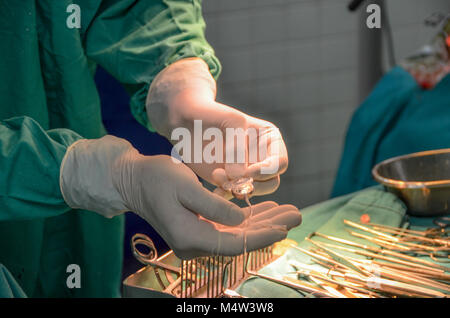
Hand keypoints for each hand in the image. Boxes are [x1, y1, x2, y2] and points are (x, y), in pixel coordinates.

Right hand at [60, 136, 300, 258]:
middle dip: (270, 228)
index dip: (263, 235)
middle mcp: (194, 244)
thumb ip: (215, 207)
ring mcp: (196, 238)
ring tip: (287, 211)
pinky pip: (228, 227)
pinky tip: (265, 209)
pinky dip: (248, 218)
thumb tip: (241, 221)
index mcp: (191, 236)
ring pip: (237, 234)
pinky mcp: (197, 228)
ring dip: (262, 222)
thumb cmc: (156, 178)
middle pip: (240, 241)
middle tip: (297, 214)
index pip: (235, 243)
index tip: (286, 226)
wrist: (132, 180)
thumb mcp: (186, 186)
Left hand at [146, 58, 287, 198]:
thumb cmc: (209, 114)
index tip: (248, 172)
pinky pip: (233, 195)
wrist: (185, 122)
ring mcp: (245, 172)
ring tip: (218, 178)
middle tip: (232, 180)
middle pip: (271, 182)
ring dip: (237, 190)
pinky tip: (213, 191)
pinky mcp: (229, 182)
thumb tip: (241, 175)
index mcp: (269, 140)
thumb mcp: (228, 121)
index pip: (279, 162)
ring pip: (253, 191)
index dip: (267, 171)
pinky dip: (224, 196)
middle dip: (253, 184)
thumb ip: (238, 146)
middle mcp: (261, 158)